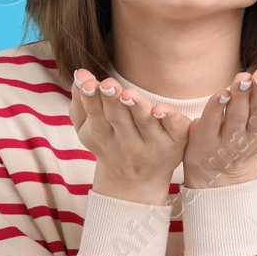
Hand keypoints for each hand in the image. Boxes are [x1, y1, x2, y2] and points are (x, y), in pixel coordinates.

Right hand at [70, 68, 190, 205]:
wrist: (137, 182)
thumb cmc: (110, 144)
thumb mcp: (87, 129)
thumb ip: (81, 102)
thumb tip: (81, 73)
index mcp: (103, 137)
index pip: (95, 116)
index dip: (91, 100)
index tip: (88, 84)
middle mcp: (127, 143)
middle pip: (118, 119)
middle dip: (112, 102)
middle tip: (108, 85)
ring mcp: (153, 144)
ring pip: (144, 123)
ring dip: (137, 108)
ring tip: (128, 94)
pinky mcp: (176, 141)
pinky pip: (174, 128)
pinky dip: (169, 118)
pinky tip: (161, 110)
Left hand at [182, 69, 256, 188]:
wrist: (218, 167)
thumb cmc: (253, 133)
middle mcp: (253, 138)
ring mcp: (229, 141)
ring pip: (237, 118)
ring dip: (241, 97)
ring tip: (243, 78)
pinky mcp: (206, 140)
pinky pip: (213, 123)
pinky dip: (216, 109)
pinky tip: (221, 93)